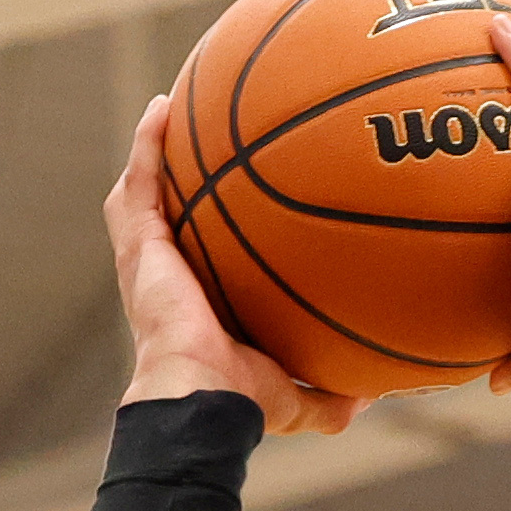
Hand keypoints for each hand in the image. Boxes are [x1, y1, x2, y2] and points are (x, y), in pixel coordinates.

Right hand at [106, 93, 348, 435]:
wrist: (201, 400)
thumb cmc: (242, 404)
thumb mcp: (298, 399)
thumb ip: (332, 397)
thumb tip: (372, 395)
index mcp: (198, 305)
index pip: (206, 255)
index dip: (216, 225)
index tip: (242, 194)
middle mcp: (170, 278)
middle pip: (173, 215)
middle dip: (183, 176)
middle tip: (207, 137)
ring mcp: (149, 261)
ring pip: (143, 193)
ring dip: (154, 150)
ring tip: (172, 106)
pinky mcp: (138, 248)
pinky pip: (137, 185)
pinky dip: (145, 145)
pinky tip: (162, 109)